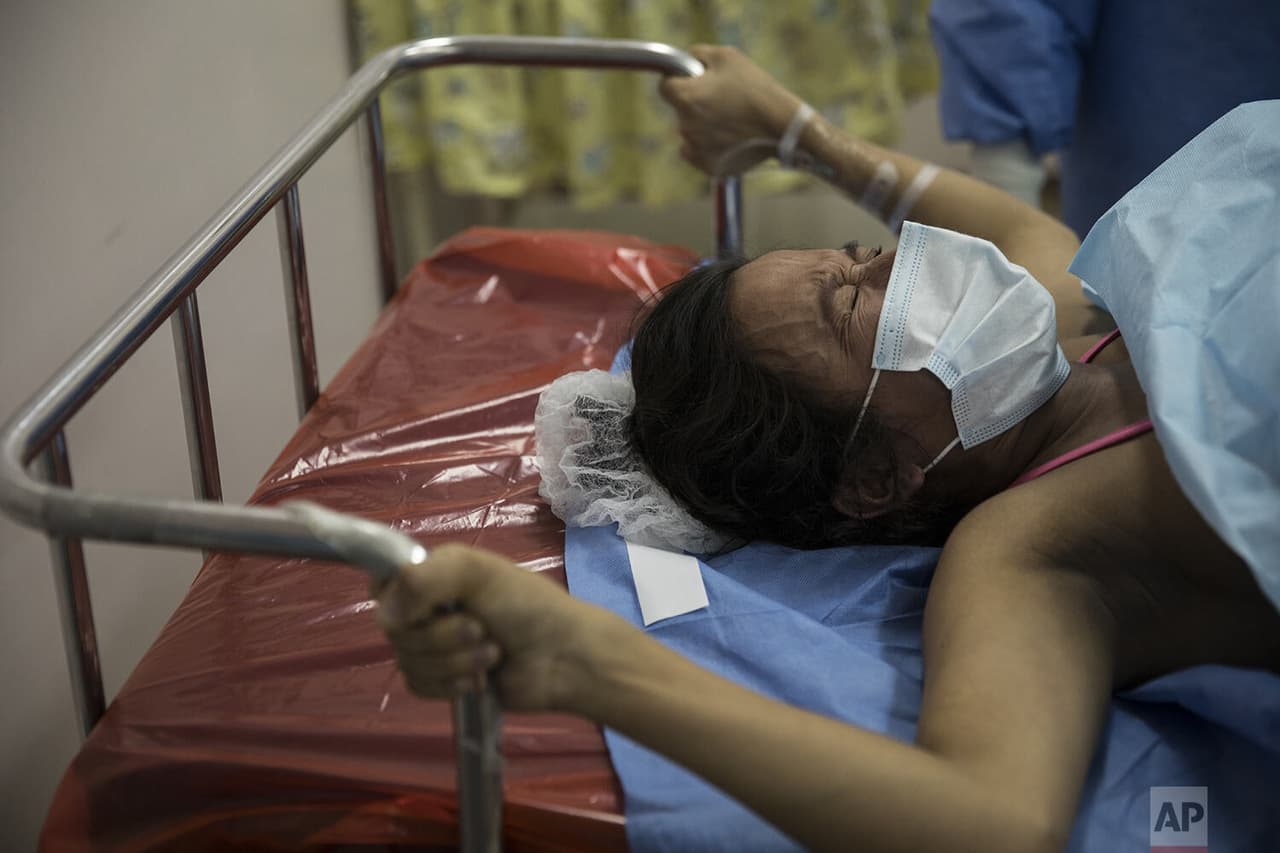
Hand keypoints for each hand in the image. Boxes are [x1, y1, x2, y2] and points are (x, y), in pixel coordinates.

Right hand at [372, 543, 609, 712]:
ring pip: (409, 662)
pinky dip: (451, 684)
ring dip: (455, 661)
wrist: (562, 656)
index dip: (399, 601)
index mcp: (429, 575)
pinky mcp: (441, 682)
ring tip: (493, 652)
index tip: (431, 606)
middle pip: (396, 632)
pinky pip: (419, 686)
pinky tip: (481, 679)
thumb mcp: (477, 572)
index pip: (382, 586)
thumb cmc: (525, 604)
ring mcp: (432, 647)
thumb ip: (424, 579)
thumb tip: (387, 617)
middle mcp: (425, 609)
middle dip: (443, 636)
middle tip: (482, 628)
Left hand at [659, 44, 802, 173]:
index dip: (679, 80)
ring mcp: (696, 148)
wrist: (782, 127)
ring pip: (690, 131)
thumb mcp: (727, 56)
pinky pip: (697, 153)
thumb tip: (687, 61)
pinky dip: (708, 146)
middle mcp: (685, 125)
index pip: (665, 87)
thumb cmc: (755, 88)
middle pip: (681, 109)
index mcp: (685, 98)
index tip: (696, 80)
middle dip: (695, 102)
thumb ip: (697, 55)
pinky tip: (728, 138)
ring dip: (703, 124)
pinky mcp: (709, 166)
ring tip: (732, 119)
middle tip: (723, 98)